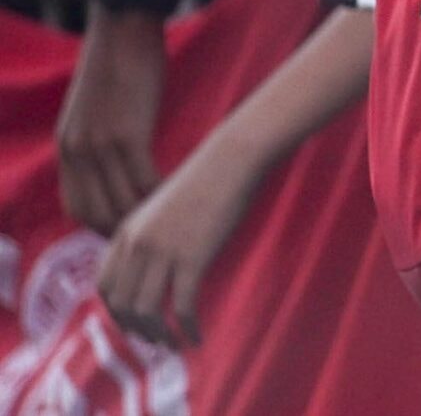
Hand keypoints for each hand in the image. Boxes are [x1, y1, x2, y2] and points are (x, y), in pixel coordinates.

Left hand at [56, 6, 166, 232]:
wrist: (123, 23)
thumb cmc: (120, 59)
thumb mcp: (98, 105)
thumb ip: (101, 134)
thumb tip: (120, 158)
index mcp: (67, 145)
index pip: (76, 205)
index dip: (99, 224)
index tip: (126, 229)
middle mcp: (75, 151)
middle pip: (93, 212)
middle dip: (121, 229)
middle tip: (151, 235)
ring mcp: (98, 144)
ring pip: (119, 201)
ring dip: (143, 216)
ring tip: (169, 220)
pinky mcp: (126, 134)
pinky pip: (142, 180)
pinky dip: (159, 194)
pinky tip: (178, 193)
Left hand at [97, 128, 265, 347]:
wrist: (231, 160)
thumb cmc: (206, 181)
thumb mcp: (163, 208)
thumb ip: (149, 235)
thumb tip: (152, 269)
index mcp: (126, 231)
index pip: (105, 285)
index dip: (115, 311)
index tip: (134, 323)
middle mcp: (136, 245)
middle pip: (121, 304)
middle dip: (136, 330)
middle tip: (156, 340)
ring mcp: (162, 251)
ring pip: (145, 311)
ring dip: (158, 335)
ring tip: (175, 344)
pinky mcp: (191, 258)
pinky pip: (182, 306)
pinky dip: (187, 329)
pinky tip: (198, 337)